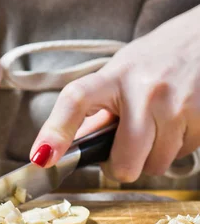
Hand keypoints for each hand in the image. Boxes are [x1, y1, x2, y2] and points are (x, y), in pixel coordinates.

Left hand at [30, 6, 199, 181]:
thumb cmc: (160, 57)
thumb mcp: (122, 72)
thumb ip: (97, 107)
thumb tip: (67, 145)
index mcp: (114, 76)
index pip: (76, 100)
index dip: (55, 132)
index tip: (42, 157)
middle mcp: (144, 90)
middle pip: (123, 162)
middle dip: (121, 165)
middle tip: (124, 149)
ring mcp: (175, 106)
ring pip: (154, 166)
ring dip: (152, 157)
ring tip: (156, 127)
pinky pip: (180, 157)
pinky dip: (176, 149)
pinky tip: (177, 124)